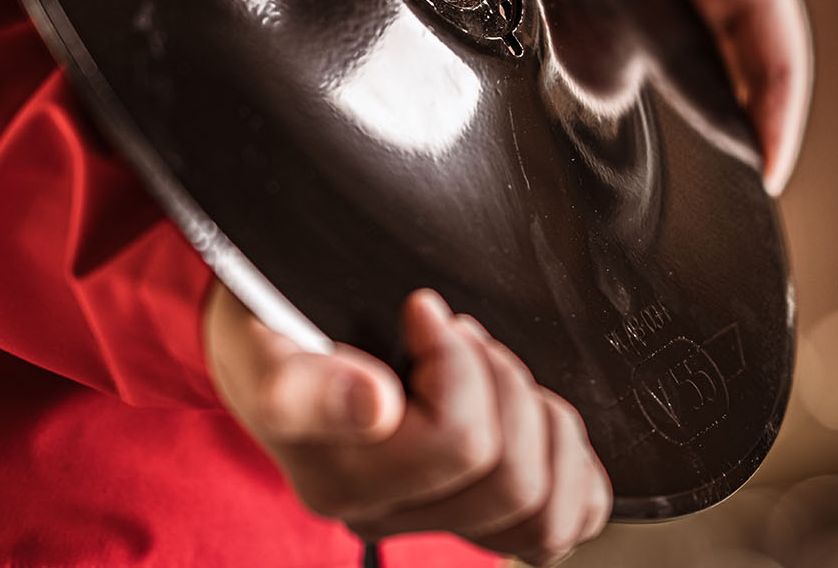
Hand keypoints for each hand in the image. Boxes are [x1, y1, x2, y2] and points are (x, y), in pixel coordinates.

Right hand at [205, 283, 609, 565]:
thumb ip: (302, 385)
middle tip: (462, 338)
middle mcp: (386, 513)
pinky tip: (534, 423)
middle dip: (502, 385)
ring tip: (495, 373)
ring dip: (541, 425)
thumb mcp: (265, 350)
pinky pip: (560, 529)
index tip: (421, 308)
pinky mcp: (476, 517)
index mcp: (343, 479)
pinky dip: (571, 473)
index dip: (459, 364)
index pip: (457, 443)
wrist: (265, 350)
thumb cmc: (272, 338)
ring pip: (543, 514)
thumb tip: (376, 407)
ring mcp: (433, 520)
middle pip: (509, 478)